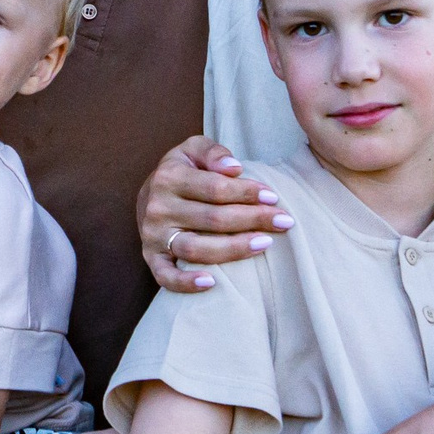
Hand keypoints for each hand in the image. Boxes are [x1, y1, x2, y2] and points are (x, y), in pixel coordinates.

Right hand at [138, 135, 290, 291]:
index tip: (274, 198)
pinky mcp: (151, 258)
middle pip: (212, 219)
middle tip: (284, 222)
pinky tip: (212, 283)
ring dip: (234, 249)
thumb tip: (235, 168)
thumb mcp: (194, 150)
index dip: (247, 193)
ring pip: (196, 249)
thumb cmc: (183, 171)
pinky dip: (185, 283)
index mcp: (169, 177)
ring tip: (265, 244)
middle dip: (253, 220)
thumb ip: (214, 152)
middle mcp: (158, 207)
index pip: (216, 188)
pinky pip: (165, 276)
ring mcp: (153, 235)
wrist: (149, 195)